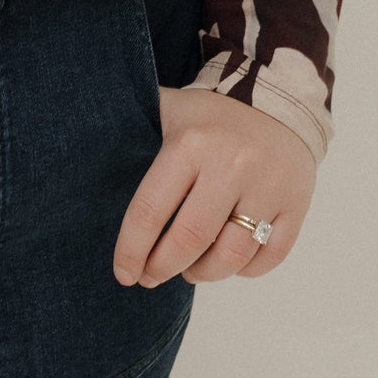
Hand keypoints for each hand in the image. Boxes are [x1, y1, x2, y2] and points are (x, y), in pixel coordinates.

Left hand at [112, 85, 316, 287]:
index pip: (151, 209)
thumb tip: (82, 151)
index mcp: (190, 144)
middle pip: (190, 240)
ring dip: (203, 274)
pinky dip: (245, 271)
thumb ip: (135, 130)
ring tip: (188, 271)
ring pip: (231, 256)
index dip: (132, 249)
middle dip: (162, 268)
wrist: (279, 100)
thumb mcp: (170, 109)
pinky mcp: (295, 205)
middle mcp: (230, 166)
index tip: (124, 273)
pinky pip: (269, 257)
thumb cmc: (211, 114)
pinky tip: (227, 265)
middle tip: (151, 277)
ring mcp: (267, 187)